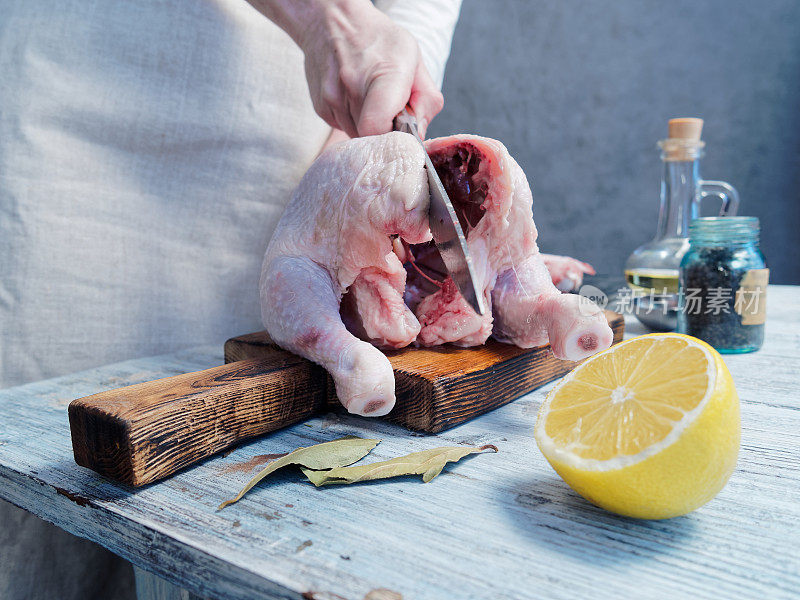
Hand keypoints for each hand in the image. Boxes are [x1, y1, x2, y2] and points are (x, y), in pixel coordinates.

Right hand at [252, 0, 442, 138]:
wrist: (333, 23)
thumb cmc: (378, 39)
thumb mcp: (414, 59)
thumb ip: (426, 100)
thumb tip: (420, 135)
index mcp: (384, 76)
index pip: (379, 128)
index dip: (393, 136)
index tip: (401, 127)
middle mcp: (352, 89)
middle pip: (373, 138)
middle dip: (385, 131)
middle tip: (390, 110)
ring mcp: (332, 100)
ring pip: (357, 136)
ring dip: (369, 127)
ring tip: (371, 99)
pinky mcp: (321, 108)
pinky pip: (344, 128)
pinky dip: (354, 120)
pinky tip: (356, 98)